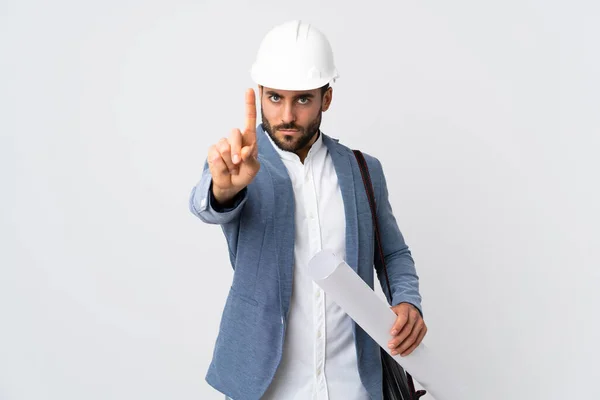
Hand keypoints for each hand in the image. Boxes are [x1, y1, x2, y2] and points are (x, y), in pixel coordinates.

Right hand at [208, 88, 260, 202]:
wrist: (230, 185)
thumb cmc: (244, 174)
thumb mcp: (252, 170)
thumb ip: (251, 160)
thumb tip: (245, 150)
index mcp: (249, 139)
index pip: (249, 119)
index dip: (249, 104)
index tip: (249, 89)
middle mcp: (235, 138)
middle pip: (234, 133)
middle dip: (237, 150)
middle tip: (238, 163)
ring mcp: (223, 144)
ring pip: (224, 147)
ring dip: (229, 162)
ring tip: (232, 168)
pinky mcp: (212, 151)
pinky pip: (215, 155)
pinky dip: (221, 166)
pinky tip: (224, 169)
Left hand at [387, 303, 426, 356]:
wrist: (410, 308)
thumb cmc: (399, 311)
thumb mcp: (392, 310)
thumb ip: (387, 317)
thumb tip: (376, 327)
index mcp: (405, 309)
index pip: (403, 318)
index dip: (398, 326)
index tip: (391, 334)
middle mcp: (414, 315)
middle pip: (408, 330)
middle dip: (399, 340)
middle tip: (391, 346)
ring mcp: (420, 322)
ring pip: (413, 337)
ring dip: (404, 347)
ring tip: (395, 351)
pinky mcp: (424, 329)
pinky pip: (418, 341)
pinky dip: (410, 348)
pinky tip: (404, 352)